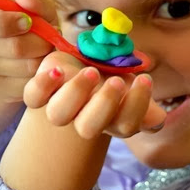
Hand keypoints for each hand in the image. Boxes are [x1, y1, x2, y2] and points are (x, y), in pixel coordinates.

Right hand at [0, 0, 56, 102]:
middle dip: (40, 41)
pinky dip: (42, 73)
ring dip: (44, 57)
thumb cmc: (31, 27)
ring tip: (45, 51)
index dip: (10, 22)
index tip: (27, 21)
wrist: (22, 56)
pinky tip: (41, 66)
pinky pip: (30, 84)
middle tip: (47, 38)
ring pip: (27, 67)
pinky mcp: (1, 89)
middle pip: (15, 48)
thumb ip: (33, 2)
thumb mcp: (36, 11)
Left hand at [24, 51, 165, 138]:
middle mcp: (84, 119)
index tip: (144, 78)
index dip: (136, 105)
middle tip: (116, 81)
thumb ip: (143, 97)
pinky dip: (42, 86)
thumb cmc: (110, 71)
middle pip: (89, 128)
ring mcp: (60, 107)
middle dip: (104, 105)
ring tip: (91, 71)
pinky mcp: (39, 93)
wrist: (79, 60)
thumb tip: (157, 120)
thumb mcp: (129, 79)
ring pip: (58, 115)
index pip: (125, 126)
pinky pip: (32, 98)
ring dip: (76, 93)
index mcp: (111, 119)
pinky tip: (56, 71)